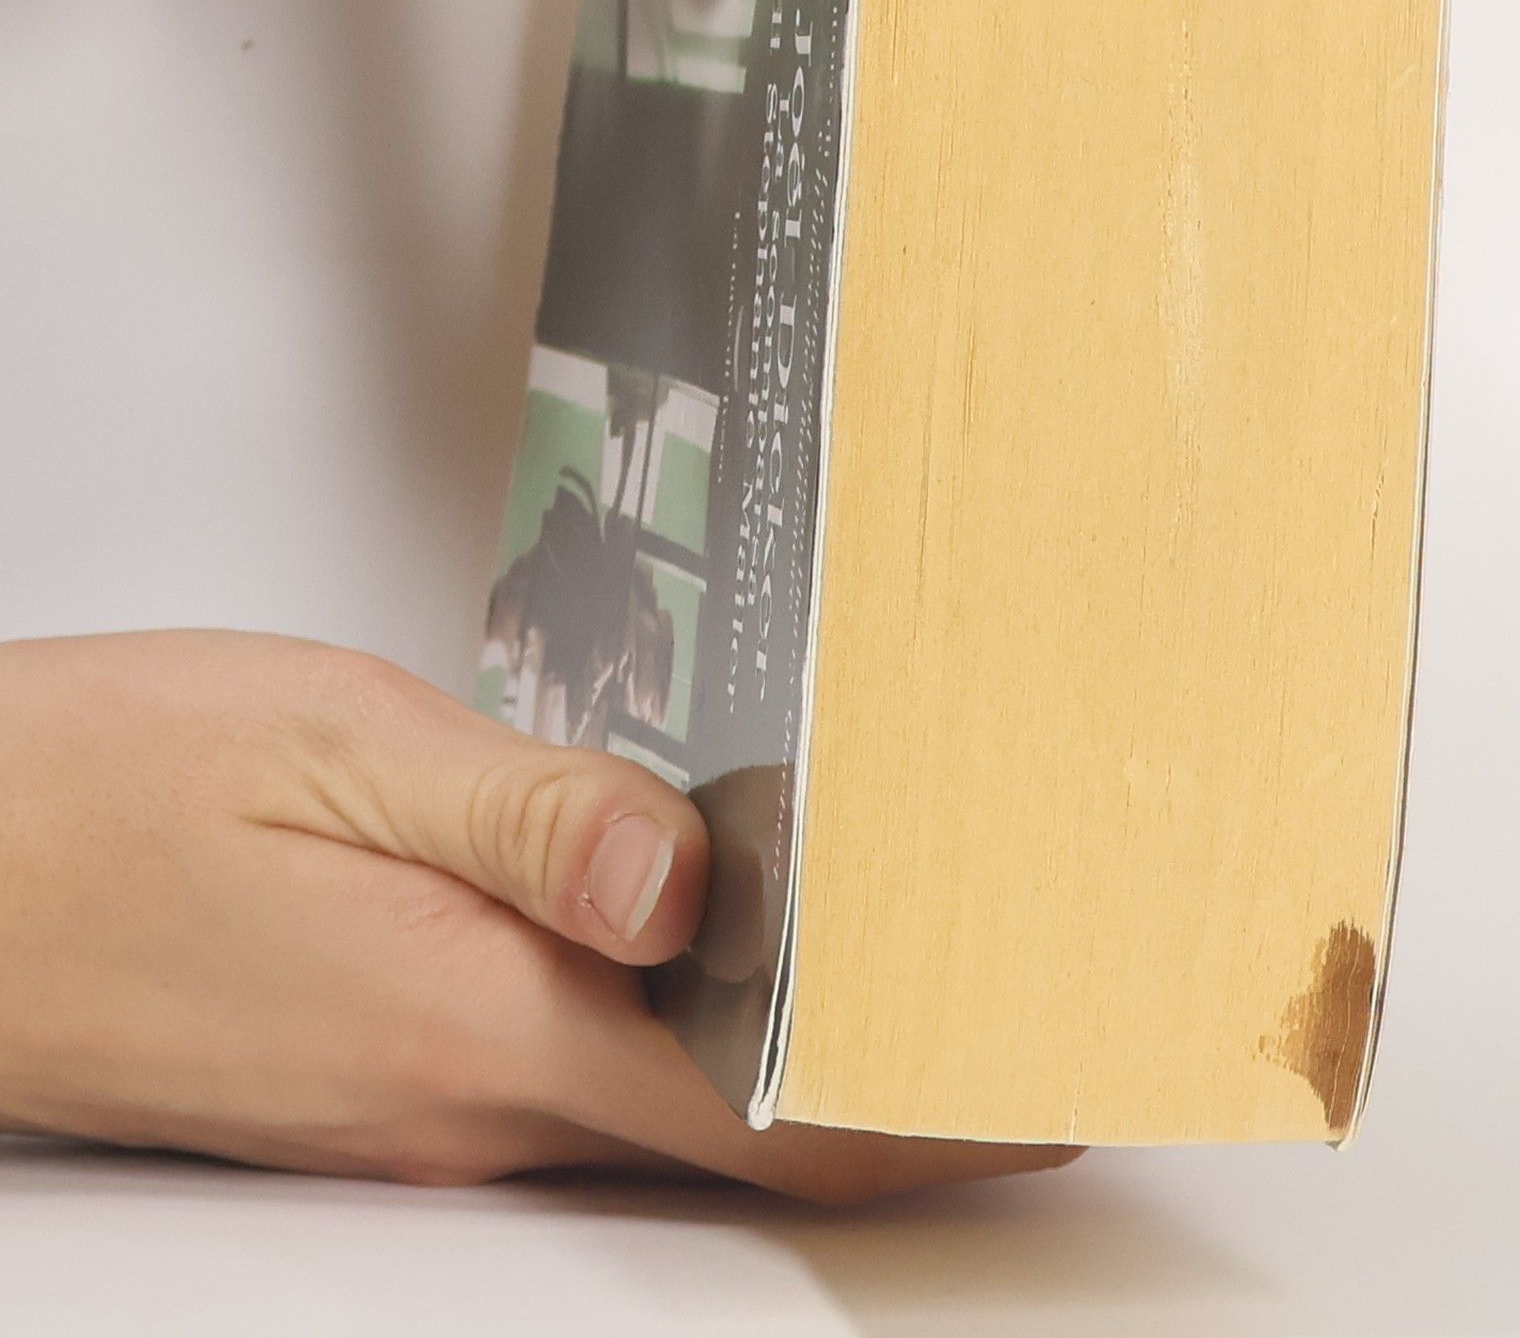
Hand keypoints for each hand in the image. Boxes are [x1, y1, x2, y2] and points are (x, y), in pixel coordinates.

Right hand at [0, 632, 1074, 1196]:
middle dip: (894, 1092)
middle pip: (735, 1127)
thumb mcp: (337, 750)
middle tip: (1021, 1013)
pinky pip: (578, 1081)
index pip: (760, 1112)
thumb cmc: (111, 787)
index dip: (924, 1120)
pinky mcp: (382, 1076)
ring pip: (662, 1107)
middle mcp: (464, 1095)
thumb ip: (529, 820)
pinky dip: (690, 1045)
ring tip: (917, 976)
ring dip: (797, 1063)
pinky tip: (725, 966)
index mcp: (477, 1015)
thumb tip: (690, 879)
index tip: (1050, 1100)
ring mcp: (419, 1107)